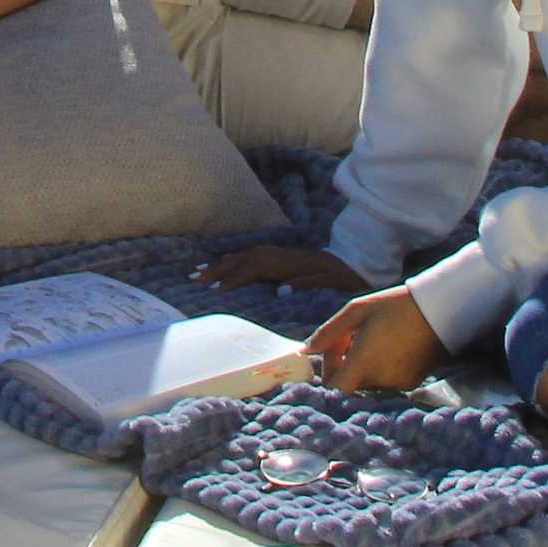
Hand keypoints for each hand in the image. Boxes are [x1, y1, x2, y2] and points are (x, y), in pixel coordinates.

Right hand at [193, 244, 372, 297]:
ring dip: (220, 263)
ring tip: (198, 272)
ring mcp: (276, 254)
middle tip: (194, 279)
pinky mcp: (277, 257)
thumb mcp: (329, 282)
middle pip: (241, 259)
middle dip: (217, 268)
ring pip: (242, 256)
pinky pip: (248, 257)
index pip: (254, 268)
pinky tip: (221, 265)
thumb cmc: (340, 277)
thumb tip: (281, 292)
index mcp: (286, 262)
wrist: (352, 261)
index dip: (234, 277)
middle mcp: (277, 255)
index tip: (215, 290)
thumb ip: (306, 286)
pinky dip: (231, 260)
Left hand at [303, 287, 442, 393]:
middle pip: (349, 383)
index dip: (328, 371)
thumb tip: (306, 350)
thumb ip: (328, 332)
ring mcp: (397, 384)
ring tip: (370, 337)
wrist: (440, 309)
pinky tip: (387, 345)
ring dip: (360, 364)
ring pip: (366, 382)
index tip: (333, 348)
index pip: (334, 389)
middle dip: (342, 362)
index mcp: (364, 362)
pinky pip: (384, 381)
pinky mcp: (410, 383)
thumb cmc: (395, 305)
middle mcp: (380, 379)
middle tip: (349, 336)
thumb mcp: (357, 311)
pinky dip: (379, 368)